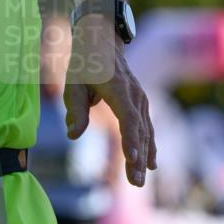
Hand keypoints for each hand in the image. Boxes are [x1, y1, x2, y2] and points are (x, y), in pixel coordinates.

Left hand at [63, 15, 156, 185]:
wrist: (104, 40)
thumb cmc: (85, 62)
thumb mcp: (74, 82)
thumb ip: (75, 109)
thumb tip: (72, 134)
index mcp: (119, 89)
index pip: (128, 118)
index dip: (130, 139)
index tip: (132, 158)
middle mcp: (135, 96)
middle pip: (139, 131)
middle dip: (137, 158)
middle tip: (135, 183)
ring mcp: (141, 100)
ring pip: (145, 132)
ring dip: (144, 157)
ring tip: (139, 181)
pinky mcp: (142, 104)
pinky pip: (147, 128)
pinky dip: (149, 147)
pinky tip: (151, 165)